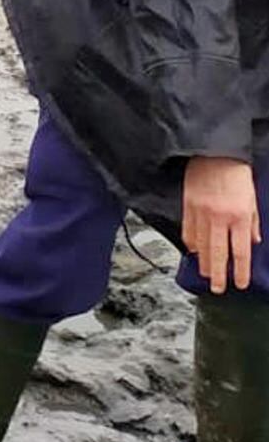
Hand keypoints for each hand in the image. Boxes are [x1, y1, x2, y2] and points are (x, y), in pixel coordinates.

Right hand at [184, 156, 260, 294]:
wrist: (214, 153)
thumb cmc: (236, 173)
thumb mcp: (253, 198)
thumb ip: (253, 222)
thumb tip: (252, 242)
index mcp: (239, 216)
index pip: (240, 250)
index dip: (240, 270)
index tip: (239, 283)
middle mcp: (219, 218)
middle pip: (218, 253)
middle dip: (219, 274)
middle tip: (218, 288)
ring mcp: (201, 213)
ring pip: (201, 245)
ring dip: (204, 263)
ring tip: (206, 275)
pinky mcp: (188, 207)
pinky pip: (188, 231)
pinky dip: (191, 244)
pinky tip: (194, 252)